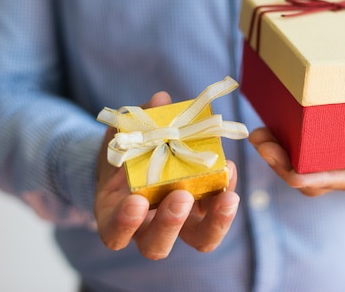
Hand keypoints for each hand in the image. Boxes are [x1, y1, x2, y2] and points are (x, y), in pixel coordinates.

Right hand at [94, 91, 239, 259]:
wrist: (136, 159)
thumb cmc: (123, 151)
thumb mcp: (122, 135)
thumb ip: (137, 121)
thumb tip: (160, 99)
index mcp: (115, 215)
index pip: (115, 234)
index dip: (124, 224)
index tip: (136, 201)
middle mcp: (146, 228)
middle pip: (157, 246)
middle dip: (170, 224)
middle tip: (180, 197)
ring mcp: (180, 224)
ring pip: (198, 240)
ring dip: (214, 222)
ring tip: (226, 196)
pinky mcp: (203, 213)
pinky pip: (217, 214)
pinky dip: (225, 195)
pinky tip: (229, 170)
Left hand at [250, 103, 344, 196]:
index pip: (331, 181)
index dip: (305, 176)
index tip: (284, 163)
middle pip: (305, 177)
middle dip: (278, 163)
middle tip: (258, 136)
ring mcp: (333, 159)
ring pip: (297, 165)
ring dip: (274, 151)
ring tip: (258, 129)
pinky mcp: (325, 145)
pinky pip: (300, 149)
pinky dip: (283, 140)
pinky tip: (271, 118)